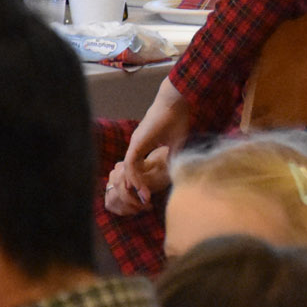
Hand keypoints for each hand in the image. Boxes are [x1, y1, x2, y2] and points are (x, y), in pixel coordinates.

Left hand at [104, 81, 191, 211]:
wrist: (176, 102)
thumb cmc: (178, 118)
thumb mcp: (177, 144)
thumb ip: (173, 158)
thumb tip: (177, 173)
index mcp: (142, 145)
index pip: (136, 168)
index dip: (141, 183)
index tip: (150, 196)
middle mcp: (135, 145)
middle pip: (128, 172)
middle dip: (135, 189)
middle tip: (144, 203)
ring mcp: (135, 143)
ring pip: (127, 171)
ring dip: (134, 187)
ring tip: (144, 200)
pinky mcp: (137, 143)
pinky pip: (131, 165)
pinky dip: (135, 178)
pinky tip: (142, 189)